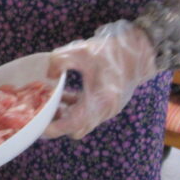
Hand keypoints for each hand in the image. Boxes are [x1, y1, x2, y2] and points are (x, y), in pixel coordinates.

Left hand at [44, 21, 157, 139]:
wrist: (140, 50)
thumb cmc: (111, 50)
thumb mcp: (80, 51)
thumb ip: (59, 61)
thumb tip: (49, 75)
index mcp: (100, 100)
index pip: (73, 125)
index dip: (54, 128)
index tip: (39, 126)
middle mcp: (105, 110)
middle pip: (76, 129)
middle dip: (57, 124)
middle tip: (41, 113)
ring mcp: (108, 110)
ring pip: (82, 122)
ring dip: (65, 116)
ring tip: (48, 103)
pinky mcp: (109, 105)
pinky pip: (88, 114)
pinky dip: (74, 109)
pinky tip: (63, 95)